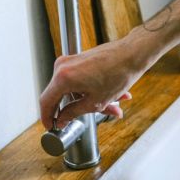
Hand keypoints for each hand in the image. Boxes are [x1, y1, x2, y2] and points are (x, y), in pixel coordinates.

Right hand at [39, 27, 160, 129]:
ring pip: (74, 89)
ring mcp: (70, 61)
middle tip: (90, 118)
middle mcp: (62, 66)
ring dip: (91, 100)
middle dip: (78, 109)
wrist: (133, 54)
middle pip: (61, 95)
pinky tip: (113, 96)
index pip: (46, 102)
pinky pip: (80, 80)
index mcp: (63, 78)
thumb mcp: (95, 102)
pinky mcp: (79, 59)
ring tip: (113, 107)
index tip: (51, 126)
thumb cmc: (118, 74)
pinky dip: (93, 90)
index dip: (47, 117)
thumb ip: (73, 112)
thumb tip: (61, 120)